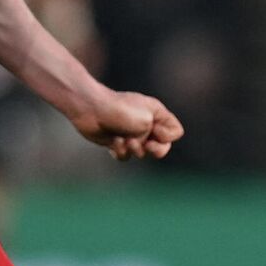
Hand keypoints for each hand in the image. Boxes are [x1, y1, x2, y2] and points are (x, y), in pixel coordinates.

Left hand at [68, 89, 182, 160]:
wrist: (90, 110)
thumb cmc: (120, 111)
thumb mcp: (147, 118)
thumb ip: (158, 133)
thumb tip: (151, 144)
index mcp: (156, 113)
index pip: (175, 132)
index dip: (168, 136)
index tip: (155, 130)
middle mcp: (146, 124)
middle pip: (162, 147)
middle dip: (155, 150)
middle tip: (146, 145)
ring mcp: (131, 133)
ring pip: (142, 153)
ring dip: (135, 150)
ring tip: (126, 140)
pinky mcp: (116, 141)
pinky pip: (125, 155)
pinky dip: (120, 151)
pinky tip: (114, 141)